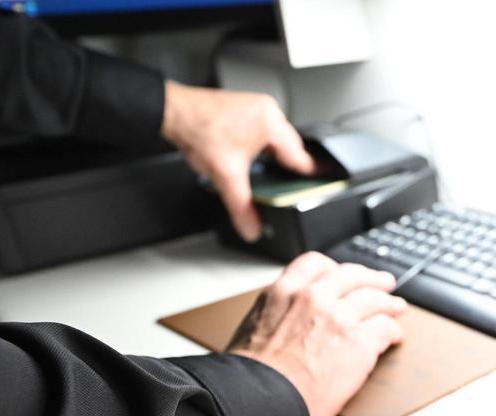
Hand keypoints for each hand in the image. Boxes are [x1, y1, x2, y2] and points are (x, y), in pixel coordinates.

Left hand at [161, 80, 315, 241]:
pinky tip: (255, 159)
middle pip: (291, 147)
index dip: (311, 175)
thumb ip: (242, 207)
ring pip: (278, 139)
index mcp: (271, 124)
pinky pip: (265, 131)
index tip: (323, 184)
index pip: (300, 157)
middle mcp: (268, 111)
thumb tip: (252, 228)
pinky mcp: (247, 108)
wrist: (172, 111)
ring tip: (272, 174)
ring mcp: (257, 107)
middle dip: (290, 168)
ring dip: (276, 157)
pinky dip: (264, 147)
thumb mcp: (226, 176)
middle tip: (292, 187)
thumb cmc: (198, 129)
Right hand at [228, 252, 405, 415]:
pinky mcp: (359, 342)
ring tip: (397, 308)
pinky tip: (394, 337)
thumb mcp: (254, 326)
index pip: (316, 264)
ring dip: (389, 303)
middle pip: (353, 276)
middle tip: (383, 284)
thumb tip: (289, 320)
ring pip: (375, 299)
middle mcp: (313, 297)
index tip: (343, 275)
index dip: (336, 269)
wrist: (259, 400)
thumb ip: (278, 313)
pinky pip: (386, 328)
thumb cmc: (251, 377)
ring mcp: (339, 317)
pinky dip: (393, 331)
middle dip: (371, 279)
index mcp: (284, 292)